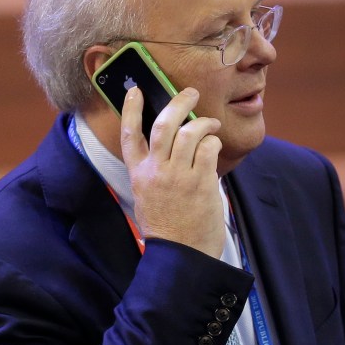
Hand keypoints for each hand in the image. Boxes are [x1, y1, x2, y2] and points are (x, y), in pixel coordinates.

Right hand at [119, 87, 224, 257]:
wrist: (180, 254)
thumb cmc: (166, 228)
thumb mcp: (148, 196)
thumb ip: (154, 170)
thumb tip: (173, 142)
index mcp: (138, 174)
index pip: (130, 134)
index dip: (132, 109)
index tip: (135, 90)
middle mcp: (155, 172)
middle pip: (164, 124)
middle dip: (179, 102)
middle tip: (190, 93)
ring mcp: (178, 176)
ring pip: (189, 133)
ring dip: (203, 123)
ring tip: (211, 124)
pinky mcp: (200, 182)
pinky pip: (208, 150)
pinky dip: (213, 143)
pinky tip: (214, 147)